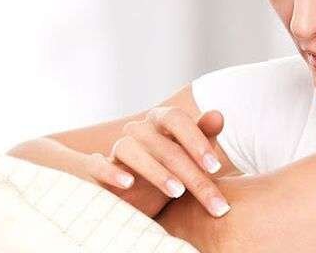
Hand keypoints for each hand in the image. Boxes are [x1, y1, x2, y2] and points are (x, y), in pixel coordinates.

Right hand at [84, 107, 230, 217]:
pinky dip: (111, 172)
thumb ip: (205, 135)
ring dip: (156, 172)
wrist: (138, 195)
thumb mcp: (193, 155)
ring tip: (177, 192)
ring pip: (130, 150)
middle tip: (212, 200)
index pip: (176, 119)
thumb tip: (218, 115)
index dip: (196, 141)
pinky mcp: (98, 168)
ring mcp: (117, 147)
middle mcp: (138, 130)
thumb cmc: (173, 169)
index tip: (215, 168)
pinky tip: (128, 184)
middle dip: (192, 175)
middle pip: (164, 146)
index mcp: (161, 120)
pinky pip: (97, 165)